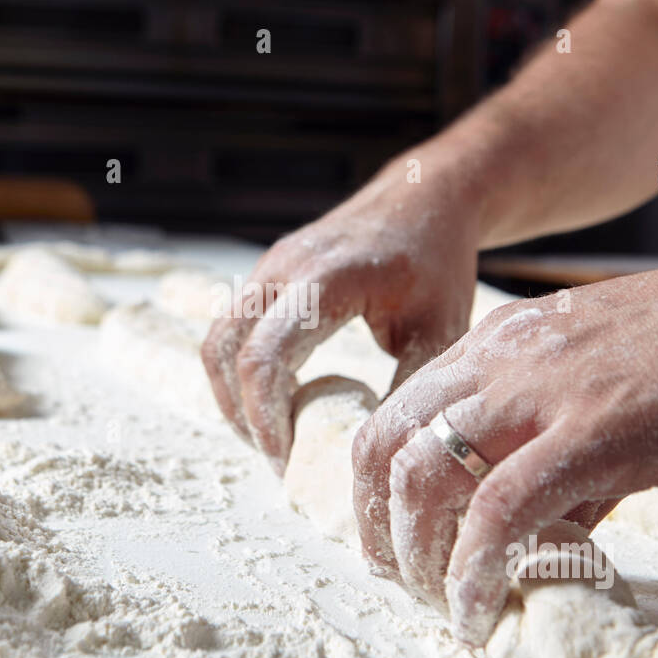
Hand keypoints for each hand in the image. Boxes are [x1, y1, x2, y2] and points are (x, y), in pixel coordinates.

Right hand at [201, 158, 480, 472]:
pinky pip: (231, 325)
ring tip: (268, 436)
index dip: (265, 416)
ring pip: (218, 338)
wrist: (426, 197)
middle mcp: (285, 267)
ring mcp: (270, 265)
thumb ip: (407, 391)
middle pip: (225, 350)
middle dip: (241, 413)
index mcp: (326, 280)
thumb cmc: (438, 264)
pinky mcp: (268, 272)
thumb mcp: (439, 332)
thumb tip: (379, 457)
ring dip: (232, 392)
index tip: (285, 460)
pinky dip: (238, 368)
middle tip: (275, 459)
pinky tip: (275, 399)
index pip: (265, 356)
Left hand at [353, 230, 657, 645]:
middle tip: (402, 581)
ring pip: (424, 476)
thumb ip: (568, 453)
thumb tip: (545, 527)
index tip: (396, 540)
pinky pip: (500, 510)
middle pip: (384, 445)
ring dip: (416, 557)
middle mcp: (506, 360)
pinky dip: (474, 571)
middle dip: (376, 527)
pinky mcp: (600, 431)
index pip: (397, 415)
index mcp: (505, 343)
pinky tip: (478, 609)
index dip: (378, 488)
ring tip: (442, 603)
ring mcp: (547, 392)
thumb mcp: (613, 387)